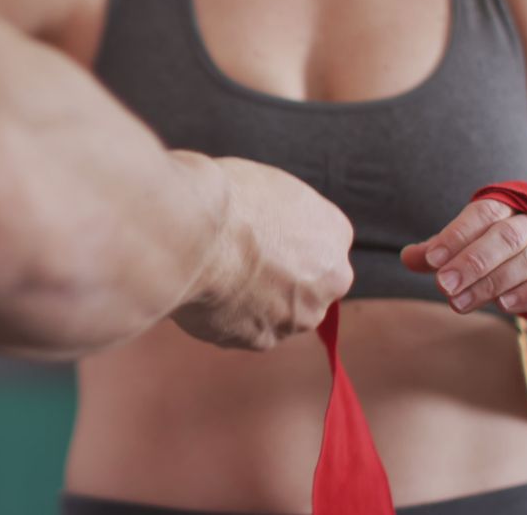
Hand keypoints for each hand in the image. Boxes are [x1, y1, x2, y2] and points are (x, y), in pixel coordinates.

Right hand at [172, 157, 354, 349]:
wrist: (193, 234)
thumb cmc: (223, 198)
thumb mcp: (265, 187)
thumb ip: (278, 215)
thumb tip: (261, 225)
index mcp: (334, 231)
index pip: (318, 245)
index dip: (283, 244)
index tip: (256, 241)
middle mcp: (327, 280)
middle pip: (305, 286)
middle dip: (276, 281)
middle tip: (234, 264)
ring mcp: (295, 316)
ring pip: (275, 314)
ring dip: (249, 304)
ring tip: (211, 279)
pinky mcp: (260, 340)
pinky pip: (241, 331)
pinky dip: (222, 318)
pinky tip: (201, 295)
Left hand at [401, 199, 526, 313]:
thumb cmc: (487, 245)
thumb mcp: (461, 243)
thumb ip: (436, 250)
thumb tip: (408, 257)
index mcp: (503, 208)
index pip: (482, 215)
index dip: (456, 236)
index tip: (432, 259)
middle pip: (505, 237)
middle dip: (472, 263)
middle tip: (443, 286)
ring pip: (526, 260)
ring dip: (491, 284)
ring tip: (459, 302)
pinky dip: (524, 294)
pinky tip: (502, 305)